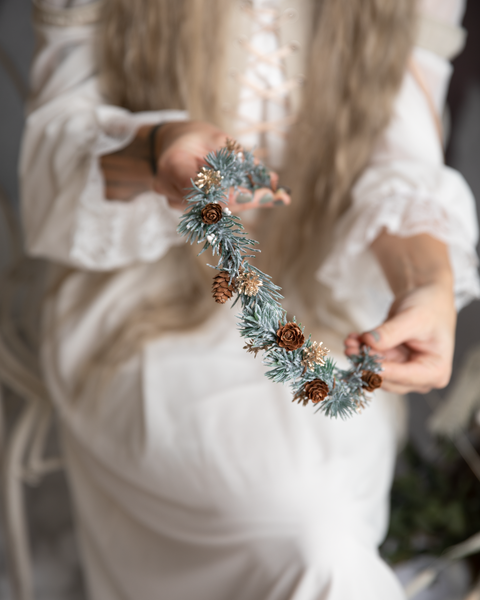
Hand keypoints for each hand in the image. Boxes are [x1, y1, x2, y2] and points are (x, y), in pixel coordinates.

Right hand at [153, 121, 289, 210]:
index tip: (258, 193)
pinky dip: (242, 202)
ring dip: (250, 202)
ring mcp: (177, 204)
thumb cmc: (194, 138)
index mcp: (173, 165)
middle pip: (215, 202)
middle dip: (250, 199)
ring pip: (219, 209)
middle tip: (279, 196)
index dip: (230, 193)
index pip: (204, 186)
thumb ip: (239, 160)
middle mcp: (171, 190)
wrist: (170, 147)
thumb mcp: (217, 139)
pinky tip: (267, 199)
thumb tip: (270, 179)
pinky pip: (218, 209)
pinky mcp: (188, 211)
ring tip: (279, 197)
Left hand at [344, 280, 455, 393]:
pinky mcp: (392, 363)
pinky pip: (373, 361)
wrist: (425, 297)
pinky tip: (353, 339)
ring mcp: (405, 371)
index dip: (382, 372)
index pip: (405, 378)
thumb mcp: (412, 318)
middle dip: (367, 364)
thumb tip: (369, 342)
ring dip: (361, 357)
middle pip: (388, 379)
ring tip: (349, 342)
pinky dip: (362, 350)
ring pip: (377, 371)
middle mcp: (421, 377)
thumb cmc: (428, 307)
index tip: (361, 365)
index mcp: (436, 371)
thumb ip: (391, 333)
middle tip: (349, 349)